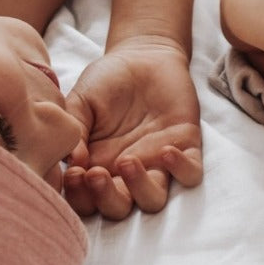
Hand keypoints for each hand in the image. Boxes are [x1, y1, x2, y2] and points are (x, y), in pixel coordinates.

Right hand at [62, 38, 202, 218]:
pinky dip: (182, 170)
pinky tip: (166, 150)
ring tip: (128, 161)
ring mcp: (157, 164)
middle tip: (96, 174)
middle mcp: (126, 174)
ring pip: (154, 200)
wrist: (143, 55)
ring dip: (141, 189)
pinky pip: (191, 174)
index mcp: (97, 166)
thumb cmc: (107, 81)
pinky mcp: (186, 148)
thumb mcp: (81, 100)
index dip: (80, 197)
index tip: (74, 174)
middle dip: (106, 199)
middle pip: (118, 209)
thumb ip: (75, 129)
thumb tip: (72, 162)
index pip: (87, 200)